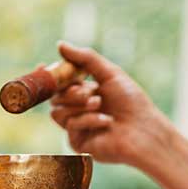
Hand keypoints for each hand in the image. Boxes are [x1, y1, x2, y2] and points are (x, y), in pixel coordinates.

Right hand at [51, 41, 175, 168]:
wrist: (144, 130)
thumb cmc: (132, 102)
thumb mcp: (110, 73)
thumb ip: (85, 58)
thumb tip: (60, 45)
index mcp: (85, 93)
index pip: (60, 84)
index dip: (50, 76)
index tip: (43, 66)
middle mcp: (79, 111)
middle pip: (55, 97)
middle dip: (70, 91)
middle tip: (89, 91)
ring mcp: (77, 128)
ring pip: (57, 112)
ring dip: (78, 105)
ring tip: (99, 104)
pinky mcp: (78, 143)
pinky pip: (70, 126)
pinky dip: (88, 119)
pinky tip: (106, 121)